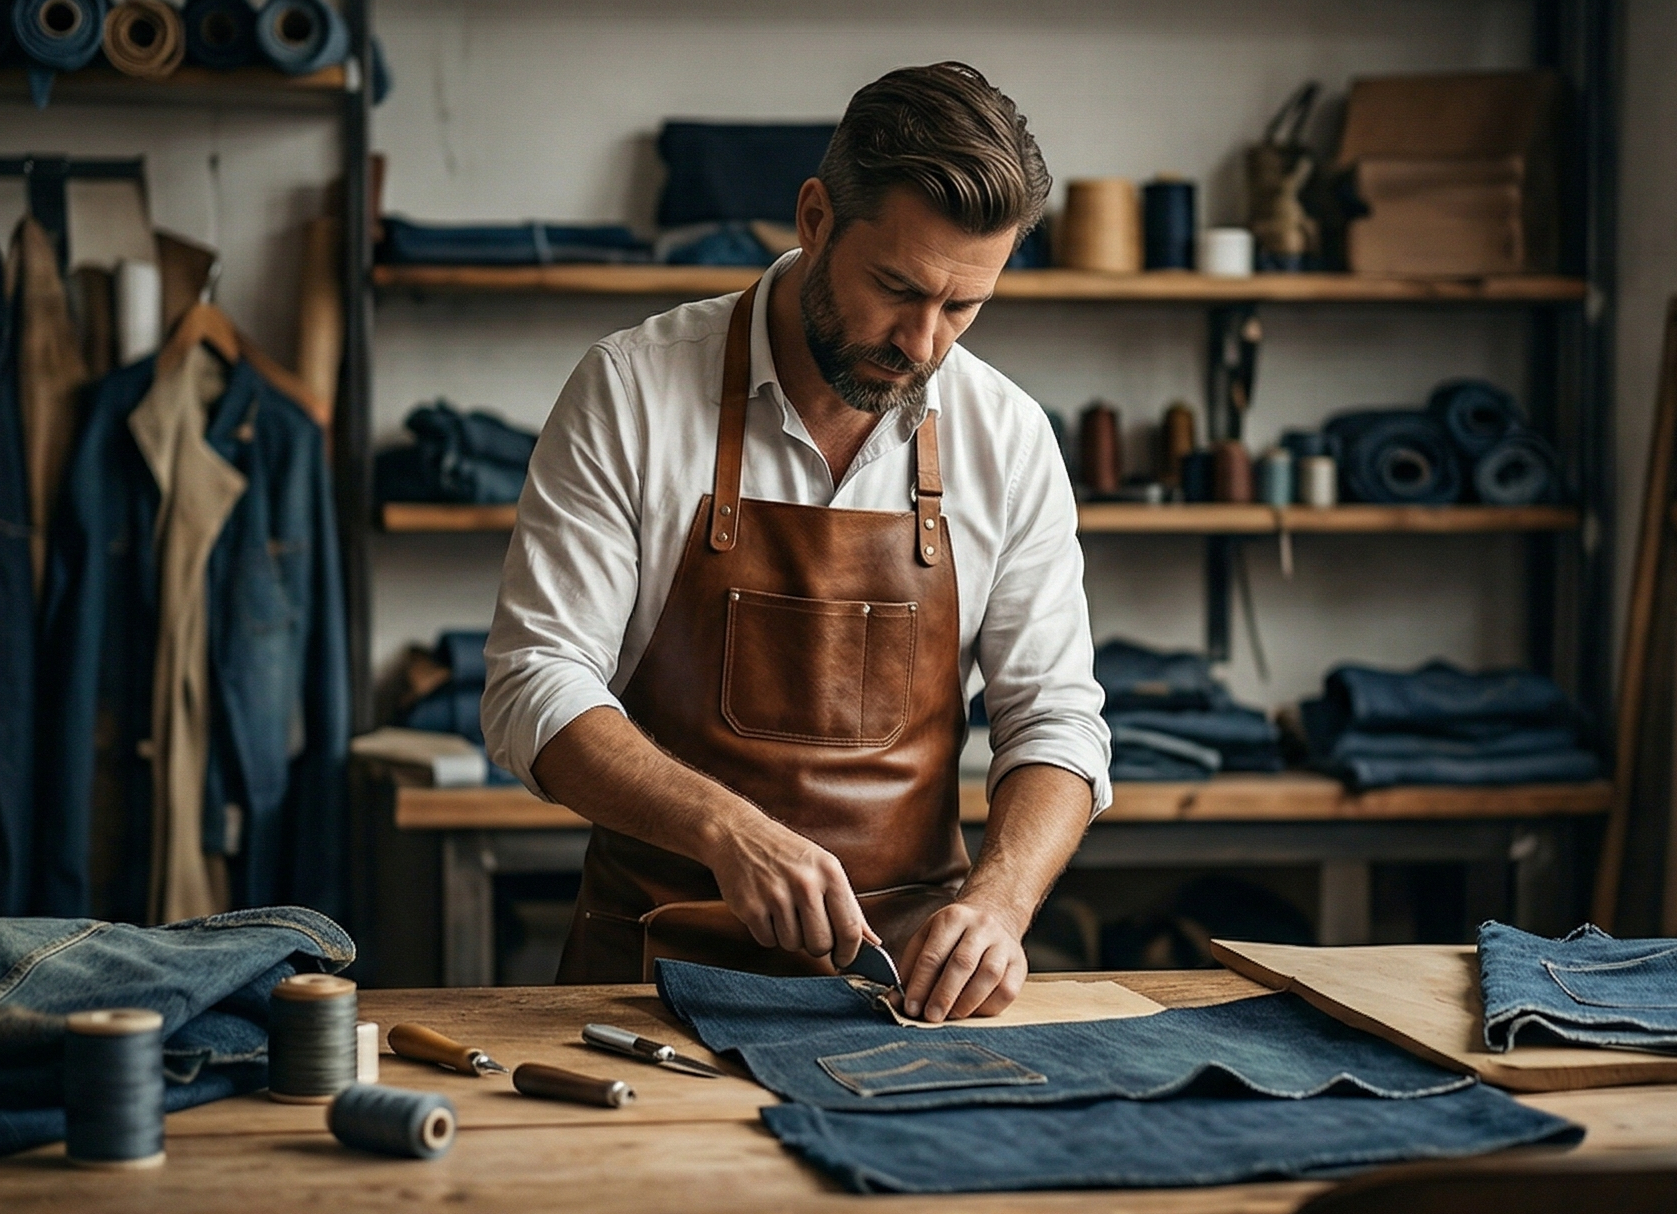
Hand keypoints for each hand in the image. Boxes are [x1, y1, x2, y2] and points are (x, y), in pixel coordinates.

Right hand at [705, 815, 875, 965]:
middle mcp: (805, 883)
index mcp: (830, 872)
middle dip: (816, 945)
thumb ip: (850, 907)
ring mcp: (775, 895)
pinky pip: (768, 941)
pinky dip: (768, 933)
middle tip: (808, 929)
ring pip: (793, 945)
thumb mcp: (825, 868)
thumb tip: (873, 942)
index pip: (850, 929)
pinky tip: (766, 911)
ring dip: (790, 937)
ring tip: (784, 912)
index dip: (849, 953)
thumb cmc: (788, 853)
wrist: (739, 834)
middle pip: (821, 944)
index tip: (843, 959)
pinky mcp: (750, 907)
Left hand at [898, 899, 1027, 1022]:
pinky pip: (1008, 989)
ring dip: (967, 1002)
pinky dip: (989, 1006)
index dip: (920, 984)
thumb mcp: (928, 936)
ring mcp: (1004, 944)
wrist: (995, 914)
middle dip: (944, 995)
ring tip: (951, 1016)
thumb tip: (898, 998)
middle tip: (931, 1017)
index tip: (911, 1007)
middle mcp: (981, 927)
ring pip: (989, 975)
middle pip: (962, 964)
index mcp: (953, 917)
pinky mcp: (1020, 963)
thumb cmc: (954, 934)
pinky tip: (973, 1011)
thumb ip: (912, 965)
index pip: (933, 954)